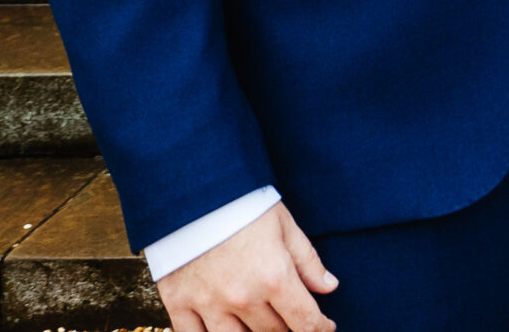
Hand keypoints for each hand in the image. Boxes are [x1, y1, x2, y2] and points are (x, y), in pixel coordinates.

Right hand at [156, 203, 336, 331]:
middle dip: (288, 328)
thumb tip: (329, 287)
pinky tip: (226, 328)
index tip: (325, 327)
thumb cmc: (241, 203)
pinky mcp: (178, 303)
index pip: (305, 322)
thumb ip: (307, 260)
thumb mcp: (283, 224)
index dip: (320, 329)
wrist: (190, 191)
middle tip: (291, 317)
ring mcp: (208, 304)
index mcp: (274, 276)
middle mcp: (242, 296)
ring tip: (261, 323)